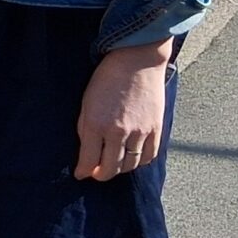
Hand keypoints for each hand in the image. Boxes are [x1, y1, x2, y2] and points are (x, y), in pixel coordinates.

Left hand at [75, 45, 170, 180]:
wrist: (137, 62)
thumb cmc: (107, 79)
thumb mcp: (86, 102)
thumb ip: (85, 128)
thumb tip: (85, 152)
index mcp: (96, 124)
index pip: (89, 159)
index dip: (84, 171)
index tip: (80, 174)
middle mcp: (118, 132)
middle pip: (111, 168)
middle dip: (101, 174)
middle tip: (96, 173)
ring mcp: (140, 132)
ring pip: (131, 165)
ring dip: (120, 169)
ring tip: (113, 166)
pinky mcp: (156, 129)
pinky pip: (150, 156)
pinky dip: (140, 162)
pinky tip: (133, 159)